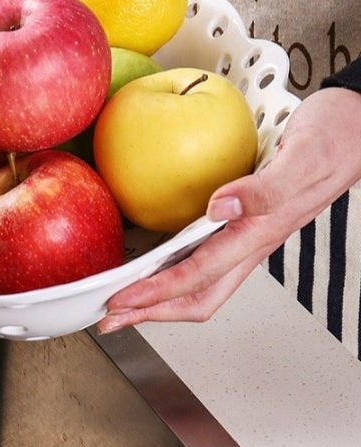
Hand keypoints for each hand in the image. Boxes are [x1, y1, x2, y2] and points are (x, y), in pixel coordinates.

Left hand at [97, 86, 360, 333]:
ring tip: (126, 300)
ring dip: (160, 295)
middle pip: (197, 295)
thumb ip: (264, 188)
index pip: (198, 276)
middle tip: (110, 318)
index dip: (156, 293)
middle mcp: (251, 241)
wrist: (357, 129)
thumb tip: (218, 208)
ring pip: (201, 280)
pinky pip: (205, 253)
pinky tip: (156, 257)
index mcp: (260, 233)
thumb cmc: (337, 140)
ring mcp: (249, 234)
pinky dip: (173, 265)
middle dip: (151, 312)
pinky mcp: (246, 220)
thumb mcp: (302, 158)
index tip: (121, 302)